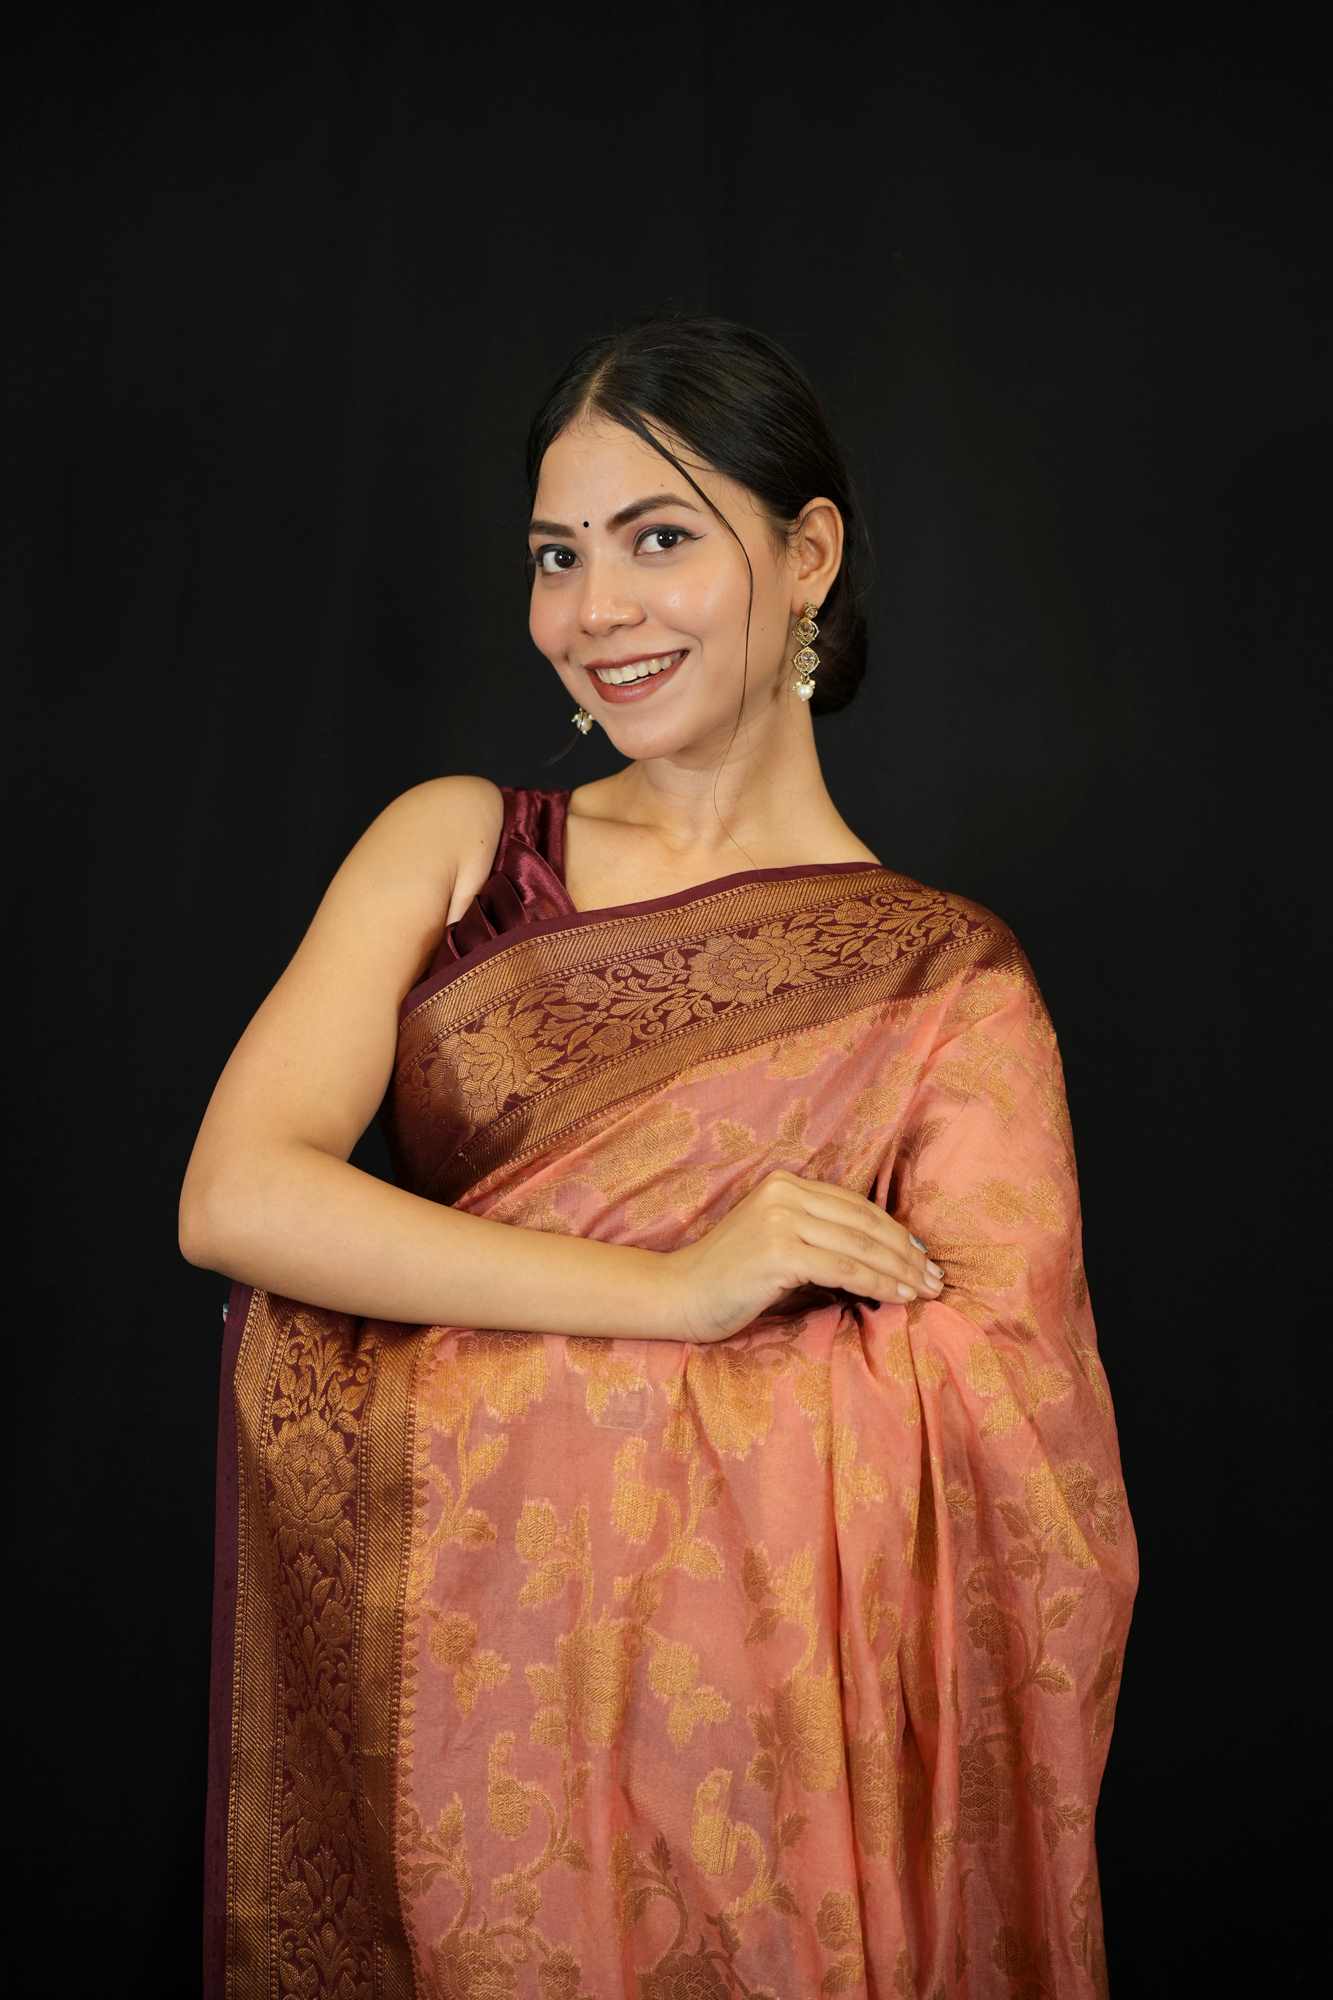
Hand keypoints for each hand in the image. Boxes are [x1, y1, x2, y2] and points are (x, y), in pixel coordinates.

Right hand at [663, 1169, 944, 1344]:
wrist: (678, 1294)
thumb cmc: (729, 1279)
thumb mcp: (778, 1244)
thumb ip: (819, 1238)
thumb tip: (884, 1255)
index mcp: (786, 1184)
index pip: (857, 1207)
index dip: (897, 1232)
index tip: (924, 1258)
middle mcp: (785, 1193)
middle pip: (864, 1223)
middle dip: (907, 1253)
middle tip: (936, 1278)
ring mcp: (780, 1220)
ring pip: (860, 1246)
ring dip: (900, 1271)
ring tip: (926, 1290)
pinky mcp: (778, 1251)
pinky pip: (843, 1268)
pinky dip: (877, 1283)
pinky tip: (899, 1297)